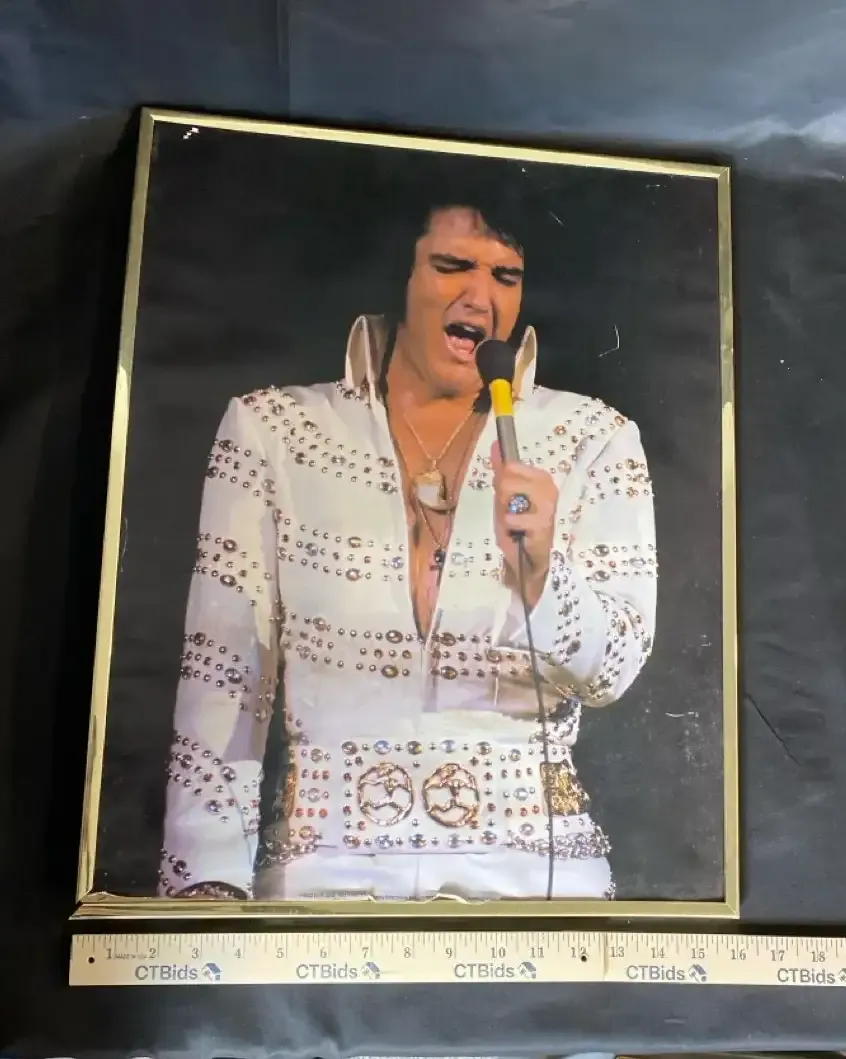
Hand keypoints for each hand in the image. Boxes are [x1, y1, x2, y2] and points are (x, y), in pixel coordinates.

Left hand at [491, 440, 558, 607]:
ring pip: (508, 492)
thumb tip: (495, 444)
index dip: (502, 480)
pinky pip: (512, 516)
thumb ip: (501, 470)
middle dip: (501, 497)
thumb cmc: (519, 525)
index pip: (511, 465)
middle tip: (511, 511)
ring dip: (504, 510)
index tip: (507, 495)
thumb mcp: (505, 496)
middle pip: (506, 477)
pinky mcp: (543, 523)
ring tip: (514, 521)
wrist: (527, 558)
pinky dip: (509, 525)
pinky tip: (517, 532)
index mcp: (541, 478)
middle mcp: (548, 488)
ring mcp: (547, 505)